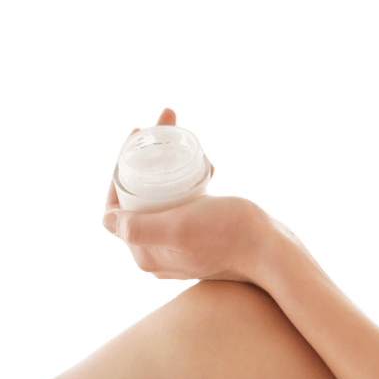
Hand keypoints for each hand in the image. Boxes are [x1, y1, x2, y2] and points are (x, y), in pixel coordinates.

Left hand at [101, 106, 266, 283]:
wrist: (272, 250)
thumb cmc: (231, 234)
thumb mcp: (182, 226)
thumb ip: (140, 229)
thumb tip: (106, 219)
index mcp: (146, 252)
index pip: (119, 206)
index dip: (122, 169)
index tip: (138, 139)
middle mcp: (157, 252)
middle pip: (140, 198)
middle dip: (146, 158)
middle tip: (163, 126)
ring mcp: (178, 247)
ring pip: (161, 198)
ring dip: (168, 166)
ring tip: (184, 138)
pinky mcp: (198, 240)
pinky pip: (182, 205)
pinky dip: (188, 182)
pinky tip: (205, 167)